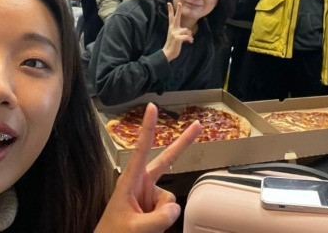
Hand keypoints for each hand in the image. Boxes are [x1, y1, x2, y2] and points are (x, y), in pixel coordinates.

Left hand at [94, 104, 201, 232]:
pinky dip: (163, 220)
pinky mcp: (153, 208)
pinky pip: (169, 210)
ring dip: (162, 215)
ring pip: (169, 198)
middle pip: (166, 160)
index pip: (142, 149)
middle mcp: (141, 184)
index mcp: (130, 181)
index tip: (152, 107)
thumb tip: (176, 208)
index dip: (148, 127)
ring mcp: (148, 196)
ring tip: (144, 227)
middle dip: (182, 143)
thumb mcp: (134, 228)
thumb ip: (158, 218)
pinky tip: (150, 227)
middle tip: (197, 125)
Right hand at [162, 3, 193, 60]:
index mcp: (172, 28)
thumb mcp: (176, 36)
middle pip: (176, 17)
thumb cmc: (173, 45)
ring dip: (190, 35)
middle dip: (178, 10)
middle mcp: (172, 29)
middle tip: (179, 3)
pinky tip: (190, 42)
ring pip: (187, 30)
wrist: (168, 52)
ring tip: (189, 40)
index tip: (169, 3)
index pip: (171, 17)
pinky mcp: (178, 38)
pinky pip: (187, 36)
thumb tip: (189, 32)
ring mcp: (175, 33)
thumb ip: (181, 32)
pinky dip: (190, 39)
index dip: (170, 10)